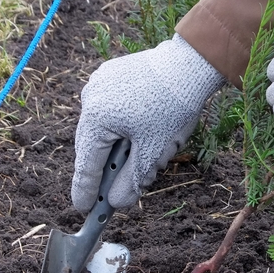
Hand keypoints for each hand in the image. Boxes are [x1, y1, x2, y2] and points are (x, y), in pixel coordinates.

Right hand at [72, 35, 224, 210]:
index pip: (87, 164)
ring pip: (100, 126)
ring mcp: (98, 83)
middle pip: (91, 144)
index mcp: (95, 119)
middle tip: (109, 192)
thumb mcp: (153, 153)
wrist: (190, 64)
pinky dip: (119, 123)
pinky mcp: (111, 73)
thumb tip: (115, 203)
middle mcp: (90, 99)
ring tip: (133, 157)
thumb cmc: (173, 108)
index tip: (83, 209)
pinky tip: (137, 129)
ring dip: (113, 144)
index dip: (85, 190)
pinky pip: (109, 107)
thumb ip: (131, 181)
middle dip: (103, 168)